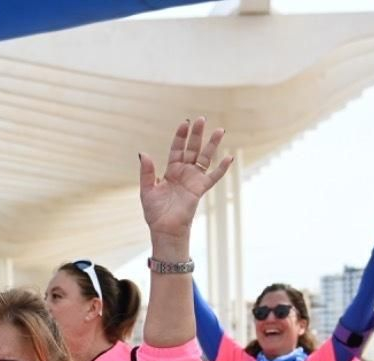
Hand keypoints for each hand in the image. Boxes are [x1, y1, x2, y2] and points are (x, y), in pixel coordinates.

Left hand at [139, 118, 233, 240]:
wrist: (164, 229)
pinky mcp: (200, 189)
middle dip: (197, 134)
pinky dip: (222, 168)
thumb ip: (147, 172)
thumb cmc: (155, 212)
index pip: (177, 148)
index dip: (180, 136)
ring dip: (212, 145)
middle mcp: (184, 172)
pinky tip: (229, 157)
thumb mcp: (147, 189)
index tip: (185, 123)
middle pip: (192, 149)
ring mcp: (193, 180)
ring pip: (205, 158)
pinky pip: (213, 177)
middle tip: (202, 119)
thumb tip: (143, 153)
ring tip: (220, 130)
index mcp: (171, 170)